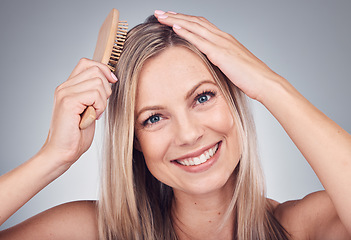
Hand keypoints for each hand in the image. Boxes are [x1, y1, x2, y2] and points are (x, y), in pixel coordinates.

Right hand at [41, 58, 116, 166]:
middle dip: (106, 89)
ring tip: (94, 114)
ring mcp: (65, 93)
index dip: (103, 69)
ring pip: (98, 82)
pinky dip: (99, 107)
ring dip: (102, 101)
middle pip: (96, 71)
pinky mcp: (68, 102)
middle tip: (99, 107)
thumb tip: (110, 80)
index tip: (113, 81)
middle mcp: (64, 87)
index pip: (87, 63)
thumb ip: (94, 93)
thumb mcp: (89, 109)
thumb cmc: (76, 134)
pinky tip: (91, 118)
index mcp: (68, 87)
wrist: (63, 152)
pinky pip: (95, 94)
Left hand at [154, 11, 283, 101]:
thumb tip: (211, 64)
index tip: (171, 18)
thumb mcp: (232, 66)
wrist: (265, 83)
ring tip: (161, 16)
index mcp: (225, 40)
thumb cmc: (251, 78)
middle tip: (160, 12)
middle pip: (195, 21)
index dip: (185, 20)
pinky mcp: (220, 53)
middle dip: (176, 16)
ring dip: (176, 20)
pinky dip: (186, 32)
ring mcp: (222, 44)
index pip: (201, 25)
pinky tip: (174, 27)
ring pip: (194, 26)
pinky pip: (199, 40)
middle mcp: (222, 37)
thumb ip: (221, 61)